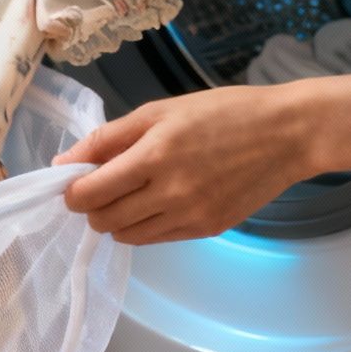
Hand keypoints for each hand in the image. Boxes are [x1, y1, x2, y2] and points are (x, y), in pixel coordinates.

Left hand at [54, 85, 324, 244]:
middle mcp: (170, 194)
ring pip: (127, 236)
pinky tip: (156, 201)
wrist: (287, 134)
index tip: (73, 180)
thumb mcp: (159, 112)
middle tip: (102, 184)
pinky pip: (156, 239)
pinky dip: (144, 225)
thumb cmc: (221, 113)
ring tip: (130, 192)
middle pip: (103, 220)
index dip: (72, 191)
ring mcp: (190, 217)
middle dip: (91, 206)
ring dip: (116, 218)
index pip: (89, 194)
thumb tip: (63, 163)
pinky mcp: (207, 230)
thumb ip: (106, 139)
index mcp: (153, 156)